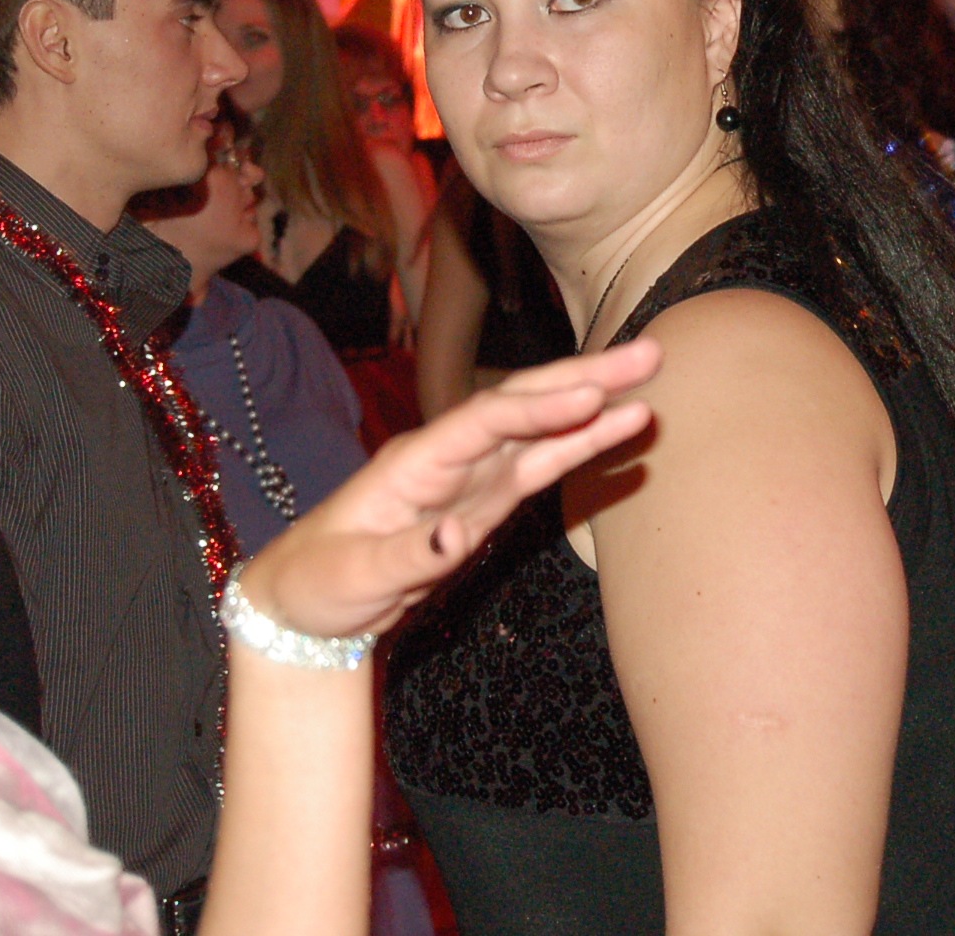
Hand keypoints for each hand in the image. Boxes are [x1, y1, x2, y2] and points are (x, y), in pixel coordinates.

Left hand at [241, 340, 660, 638]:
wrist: (304, 600)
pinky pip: (537, 470)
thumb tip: (457, 538)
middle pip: (524, 405)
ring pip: (540, 432)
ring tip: (649, 390)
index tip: (593, 395)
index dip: (540, 408)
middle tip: (649, 353)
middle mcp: (447, 456)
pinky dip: (578, 450)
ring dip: (592, 409)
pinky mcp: (481, 503)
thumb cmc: (319, 583)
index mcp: (414, 461)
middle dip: (585, 378)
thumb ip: (405, 556)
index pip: (485, 422)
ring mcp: (468, 477)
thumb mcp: (352, 577)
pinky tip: (618, 438)